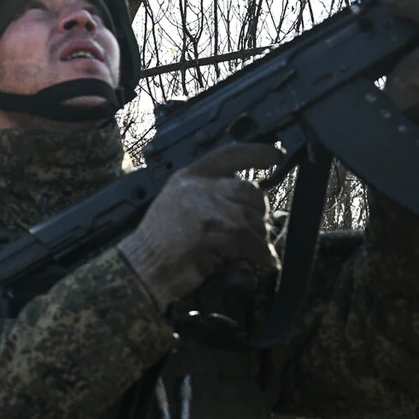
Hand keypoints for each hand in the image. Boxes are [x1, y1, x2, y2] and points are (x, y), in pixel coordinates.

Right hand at [117, 142, 282, 310]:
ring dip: (258, 238)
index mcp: (189, 177)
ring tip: (250, 251)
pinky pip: (249, 242)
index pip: (230, 154)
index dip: (257, 152)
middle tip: (255, 230)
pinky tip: (262, 262)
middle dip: (259, 213)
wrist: (142, 266)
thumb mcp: (177, 203)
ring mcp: (205, 209)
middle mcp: (198, 187)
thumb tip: (245, 201)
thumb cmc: (159, 243)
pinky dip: (260, 255)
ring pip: (252, 219)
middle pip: (249, 191)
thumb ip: (206, 193)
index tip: (276, 156)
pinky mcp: (212, 232)